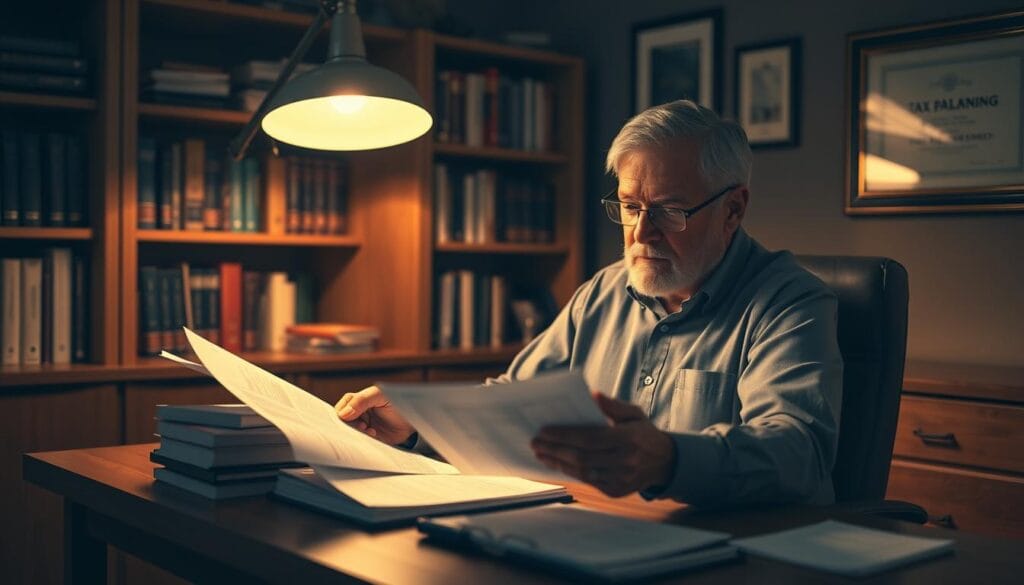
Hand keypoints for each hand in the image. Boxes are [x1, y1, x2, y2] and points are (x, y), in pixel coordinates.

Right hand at [335, 385, 415, 445]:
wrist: (413, 419)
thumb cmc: (397, 402)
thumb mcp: (380, 396)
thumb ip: (361, 400)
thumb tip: (343, 413)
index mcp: (359, 401)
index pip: (343, 406)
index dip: (343, 412)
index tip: (347, 417)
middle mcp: (359, 414)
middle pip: (343, 421)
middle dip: (350, 424)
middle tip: (361, 425)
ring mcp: (363, 427)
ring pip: (350, 432)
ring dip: (357, 432)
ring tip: (369, 430)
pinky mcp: (370, 439)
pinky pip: (360, 441)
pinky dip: (364, 439)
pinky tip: (374, 434)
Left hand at [531, 392, 675, 496]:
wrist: (665, 463)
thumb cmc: (644, 434)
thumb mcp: (634, 414)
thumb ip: (613, 405)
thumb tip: (592, 396)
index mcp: (629, 439)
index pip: (590, 438)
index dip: (565, 435)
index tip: (544, 431)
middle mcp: (625, 461)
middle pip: (582, 456)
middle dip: (554, 449)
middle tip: (535, 442)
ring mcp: (621, 479)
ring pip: (582, 472)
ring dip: (558, 463)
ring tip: (541, 453)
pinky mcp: (616, 491)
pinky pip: (588, 481)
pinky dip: (570, 472)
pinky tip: (557, 463)